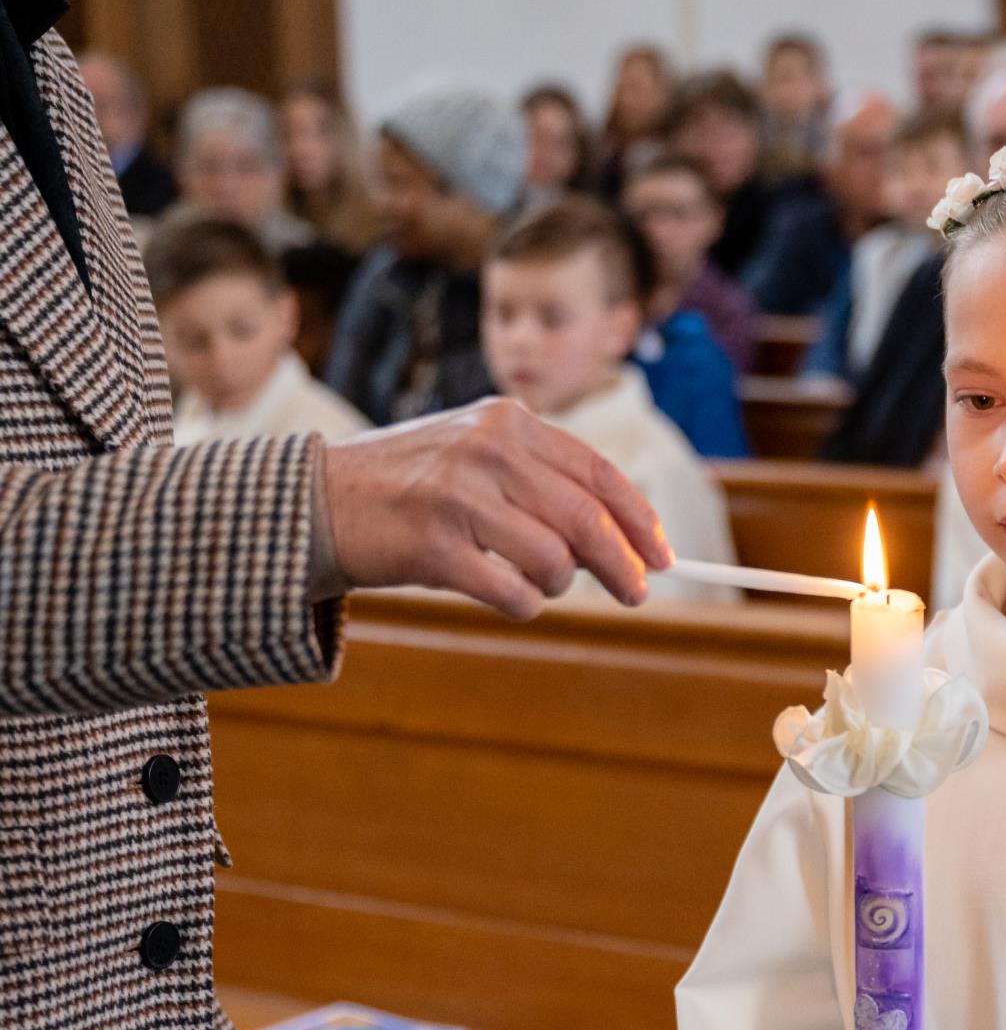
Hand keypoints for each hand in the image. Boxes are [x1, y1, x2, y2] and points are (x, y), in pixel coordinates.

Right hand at [322, 399, 672, 619]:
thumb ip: (543, 483)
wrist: (317, 501)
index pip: (598, 473)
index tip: (663, 555)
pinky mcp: (434, 546)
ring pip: (554, 560)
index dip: (639, 519)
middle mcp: (487, 451)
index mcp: (507, 423)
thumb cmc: (412, 487)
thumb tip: (625, 541)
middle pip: (587, 519)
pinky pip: (513, 593)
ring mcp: (459, 497)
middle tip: (636, 593)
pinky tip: (506, 597)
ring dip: (558, 585)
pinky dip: (523, 606)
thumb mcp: (477, 456)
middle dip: (622, 564)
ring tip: (535, 584)